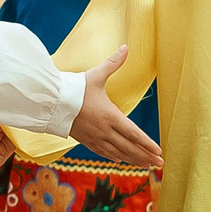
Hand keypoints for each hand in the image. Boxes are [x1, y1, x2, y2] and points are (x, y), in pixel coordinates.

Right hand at [69, 47, 160, 167]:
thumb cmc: (74, 88)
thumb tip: (125, 47)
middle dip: (145, 156)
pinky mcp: (85, 140)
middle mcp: (104, 130)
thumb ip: (113, 63)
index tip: (159, 151)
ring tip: (146, 165)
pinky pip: (104, 152)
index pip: (134, 133)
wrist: (51, 103)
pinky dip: (115, 157)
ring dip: (133, 159)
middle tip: (159, 163)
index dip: (147, 143)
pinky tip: (122, 160)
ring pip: (118, 153)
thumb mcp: (95, 75)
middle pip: (129, 147)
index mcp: (110, 116)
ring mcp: (94, 137)